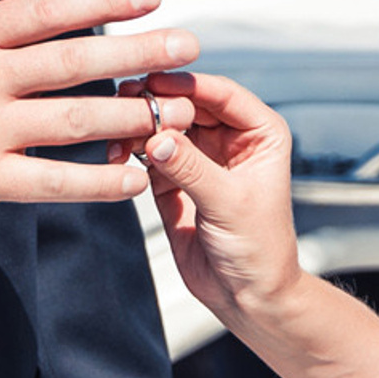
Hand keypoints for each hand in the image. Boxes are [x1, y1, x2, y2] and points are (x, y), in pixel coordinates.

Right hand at [0, 0, 193, 231]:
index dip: (102, 2)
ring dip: (130, 114)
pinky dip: (96, 182)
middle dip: (138, 53)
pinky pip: (50, 184)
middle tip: (189, 47)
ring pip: (71, 121)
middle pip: (73, 62)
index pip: (44, 11)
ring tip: (176, 110)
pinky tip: (133, 177)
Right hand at [138, 73, 301, 327]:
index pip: (221, 93)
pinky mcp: (174, 179)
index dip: (187, 85)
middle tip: (126, 102)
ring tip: (118, 132)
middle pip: (187, 104)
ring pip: (164, 126)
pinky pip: (148, 154)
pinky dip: (131, 151)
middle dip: (157, 103)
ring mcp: (199, 158)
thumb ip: (192, 168)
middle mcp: (229, 139)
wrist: (247, 296)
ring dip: (139, 126)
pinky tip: (118, 154)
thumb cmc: (261, 250)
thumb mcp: (229, 203)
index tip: (154, 82)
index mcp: (259, 133)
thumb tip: (157, 137)